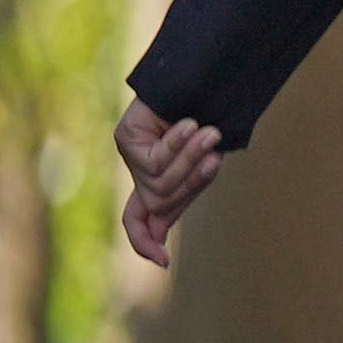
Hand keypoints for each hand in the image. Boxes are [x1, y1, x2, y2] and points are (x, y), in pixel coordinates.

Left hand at [113, 103, 222, 270]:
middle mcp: (137, 171)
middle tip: (216, 156)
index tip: (161, 263)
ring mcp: (129, 154)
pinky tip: (188, 124)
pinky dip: (177, 144)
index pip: (139, 217)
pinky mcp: (125, 137)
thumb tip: (158, 232)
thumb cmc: (212, 120)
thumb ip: (184, 191)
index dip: (145, 240)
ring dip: (190, 160)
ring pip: (158, 184)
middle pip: (161, 201)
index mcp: (155, 181)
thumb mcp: (203, 165)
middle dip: (191, 182)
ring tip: (211, 134)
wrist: (205, 79)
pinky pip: (153, 160)